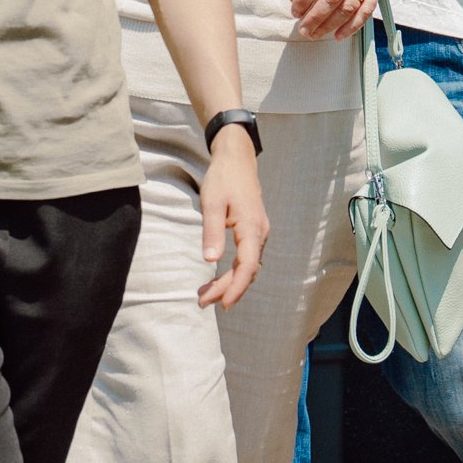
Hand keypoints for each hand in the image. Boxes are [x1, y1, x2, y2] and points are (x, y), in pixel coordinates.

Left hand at [196, 128, 269, 309]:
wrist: (237, 158)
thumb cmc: (223, 178)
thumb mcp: (212, 203)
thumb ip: (212, 232)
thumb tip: (210, 260)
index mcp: (252, 228)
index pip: (247, 267)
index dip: (235, 288)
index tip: (222, 304)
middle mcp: (260, 233)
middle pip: (247, 271)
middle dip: (227, 289)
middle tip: (202, 301)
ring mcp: (259, 232)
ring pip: (248, 266)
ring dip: (230, 282)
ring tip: (207, 294)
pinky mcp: (254, 230)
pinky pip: (248, 258)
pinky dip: (235, 272)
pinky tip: (221, 277)